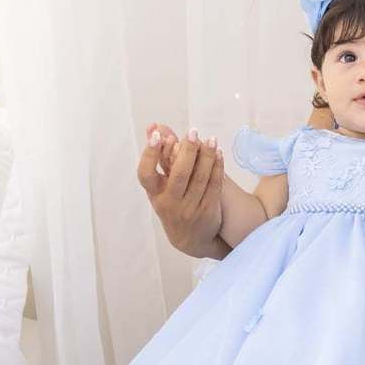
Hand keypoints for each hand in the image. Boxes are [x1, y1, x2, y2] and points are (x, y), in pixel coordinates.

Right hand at [138, 123, 225, 258]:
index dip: (150, 154)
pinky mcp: (208, 210)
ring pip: (200, 178)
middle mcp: (170, 203)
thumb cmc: (172, 203)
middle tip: (193, 131)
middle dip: (187, 151)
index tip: (159, 135)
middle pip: (179, 175)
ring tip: (210, 139)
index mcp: (155, 194)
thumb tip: (153, 126)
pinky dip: (217, 167)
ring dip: (207, 156)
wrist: (191, 239)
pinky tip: (219, 153)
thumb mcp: (160, 185)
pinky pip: (214, 185)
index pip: (146, 174)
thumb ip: (158, 154)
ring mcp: (190, 208)